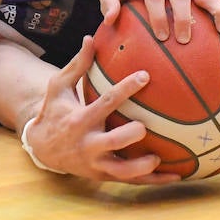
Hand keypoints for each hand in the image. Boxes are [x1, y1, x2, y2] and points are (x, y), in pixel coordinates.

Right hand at [23, 36, 180, 182]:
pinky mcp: (104, 175)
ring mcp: (96, 163)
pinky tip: (176, 176)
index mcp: (80, 120)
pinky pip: (131, 181)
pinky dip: (152, 181)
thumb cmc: (55, 111)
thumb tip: (90, 38)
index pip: (105, 103)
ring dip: (141, 168)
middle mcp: (88, 144)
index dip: (124, 89)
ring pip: (121, 171)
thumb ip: (77, 65)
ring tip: (161, 160)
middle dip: (128, 135)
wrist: (43, 148)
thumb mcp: (58, 87)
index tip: (145, 75)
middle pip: (111, 142)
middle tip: (146, 126)